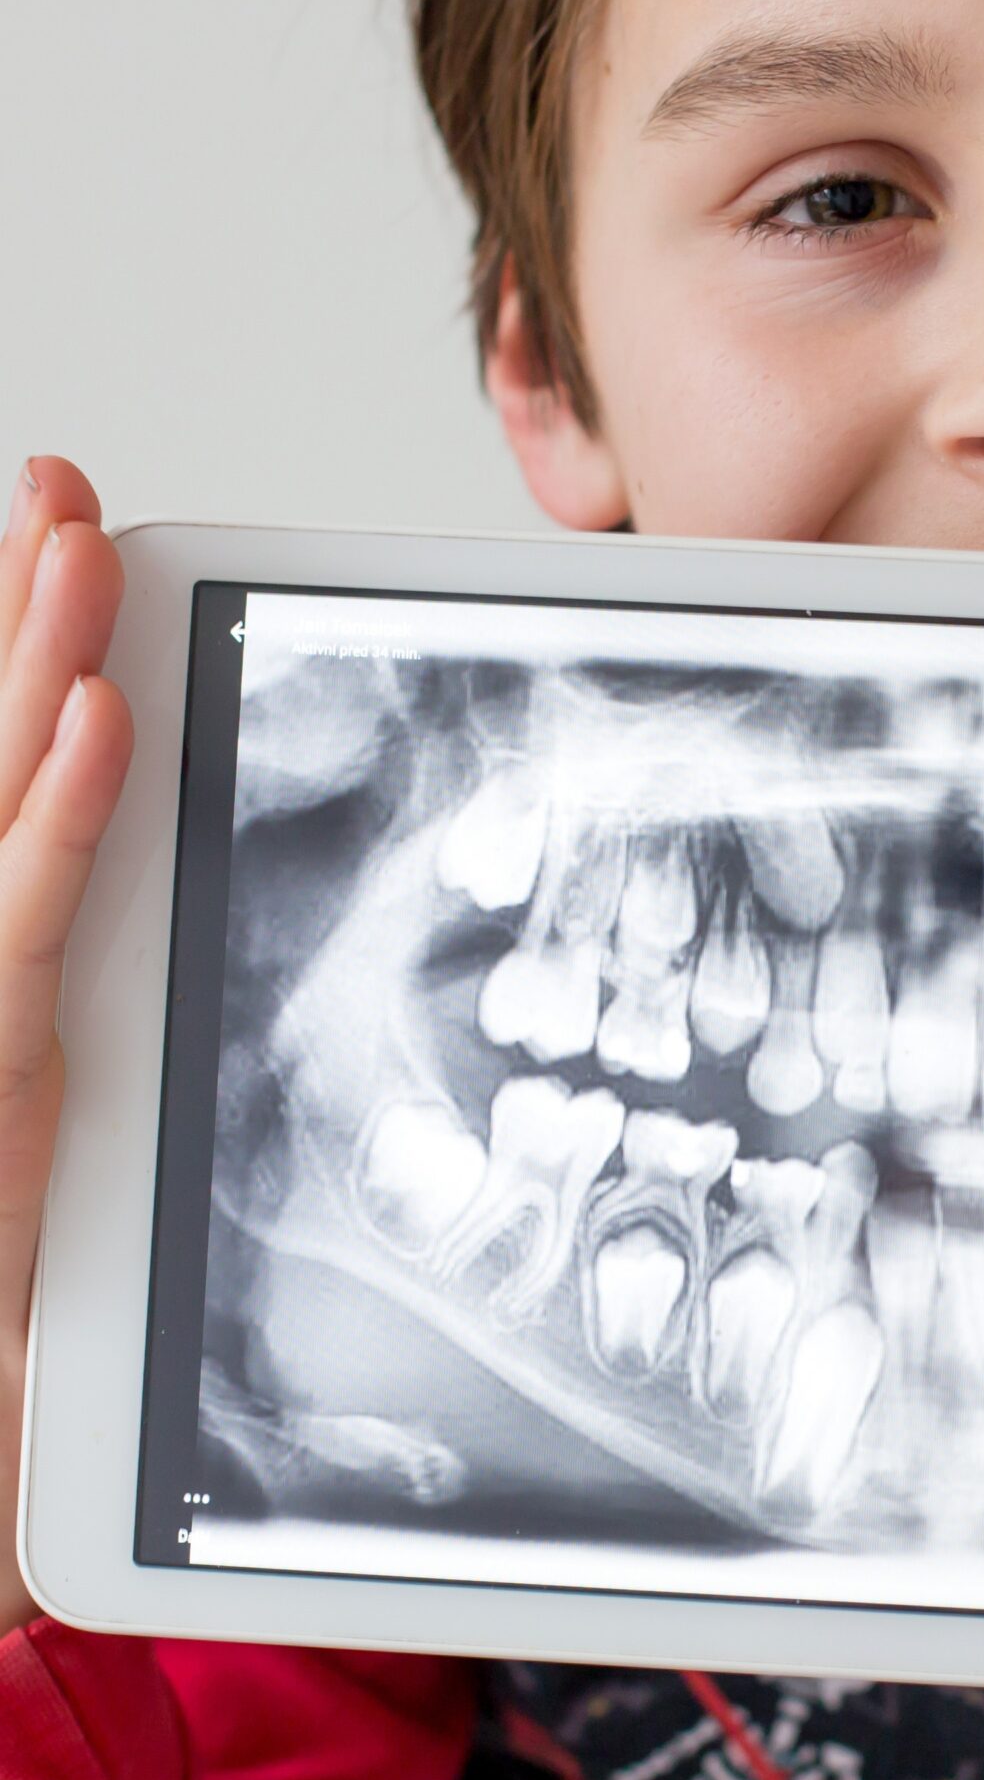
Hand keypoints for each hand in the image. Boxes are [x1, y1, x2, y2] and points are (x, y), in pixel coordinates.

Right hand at [0, 459, 130, 1634]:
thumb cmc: (29, 1291)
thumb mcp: (79, 1099)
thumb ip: (95, 946)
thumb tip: (171, 836)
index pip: (2, 777)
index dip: (22, 652)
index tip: (64, 536)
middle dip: (14, 613)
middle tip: (57, 488)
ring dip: (32, 664)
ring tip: (72, 536)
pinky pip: (18, 925)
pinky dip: (58, 817)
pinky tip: (100, 717)